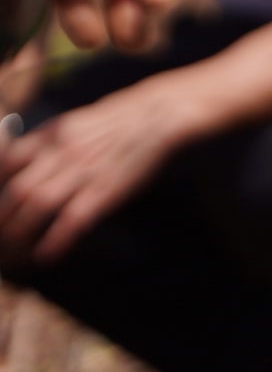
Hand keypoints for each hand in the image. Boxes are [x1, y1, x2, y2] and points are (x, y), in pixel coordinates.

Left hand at [0, 79, 188, 265]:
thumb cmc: (117, 121)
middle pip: (18, 190)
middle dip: (3, 217)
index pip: (8, 162)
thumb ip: (48, 142)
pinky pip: (73, 219)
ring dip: (20, 232)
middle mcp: (62, 154)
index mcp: (52, 136)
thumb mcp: (75, 122)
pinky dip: (56, 240)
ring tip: (14, 251)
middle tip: (1, 233)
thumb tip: (22, 161)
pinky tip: (47, 255)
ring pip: (38, 206)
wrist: (156, 116)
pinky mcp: (106, 190)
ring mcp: (84, 172)